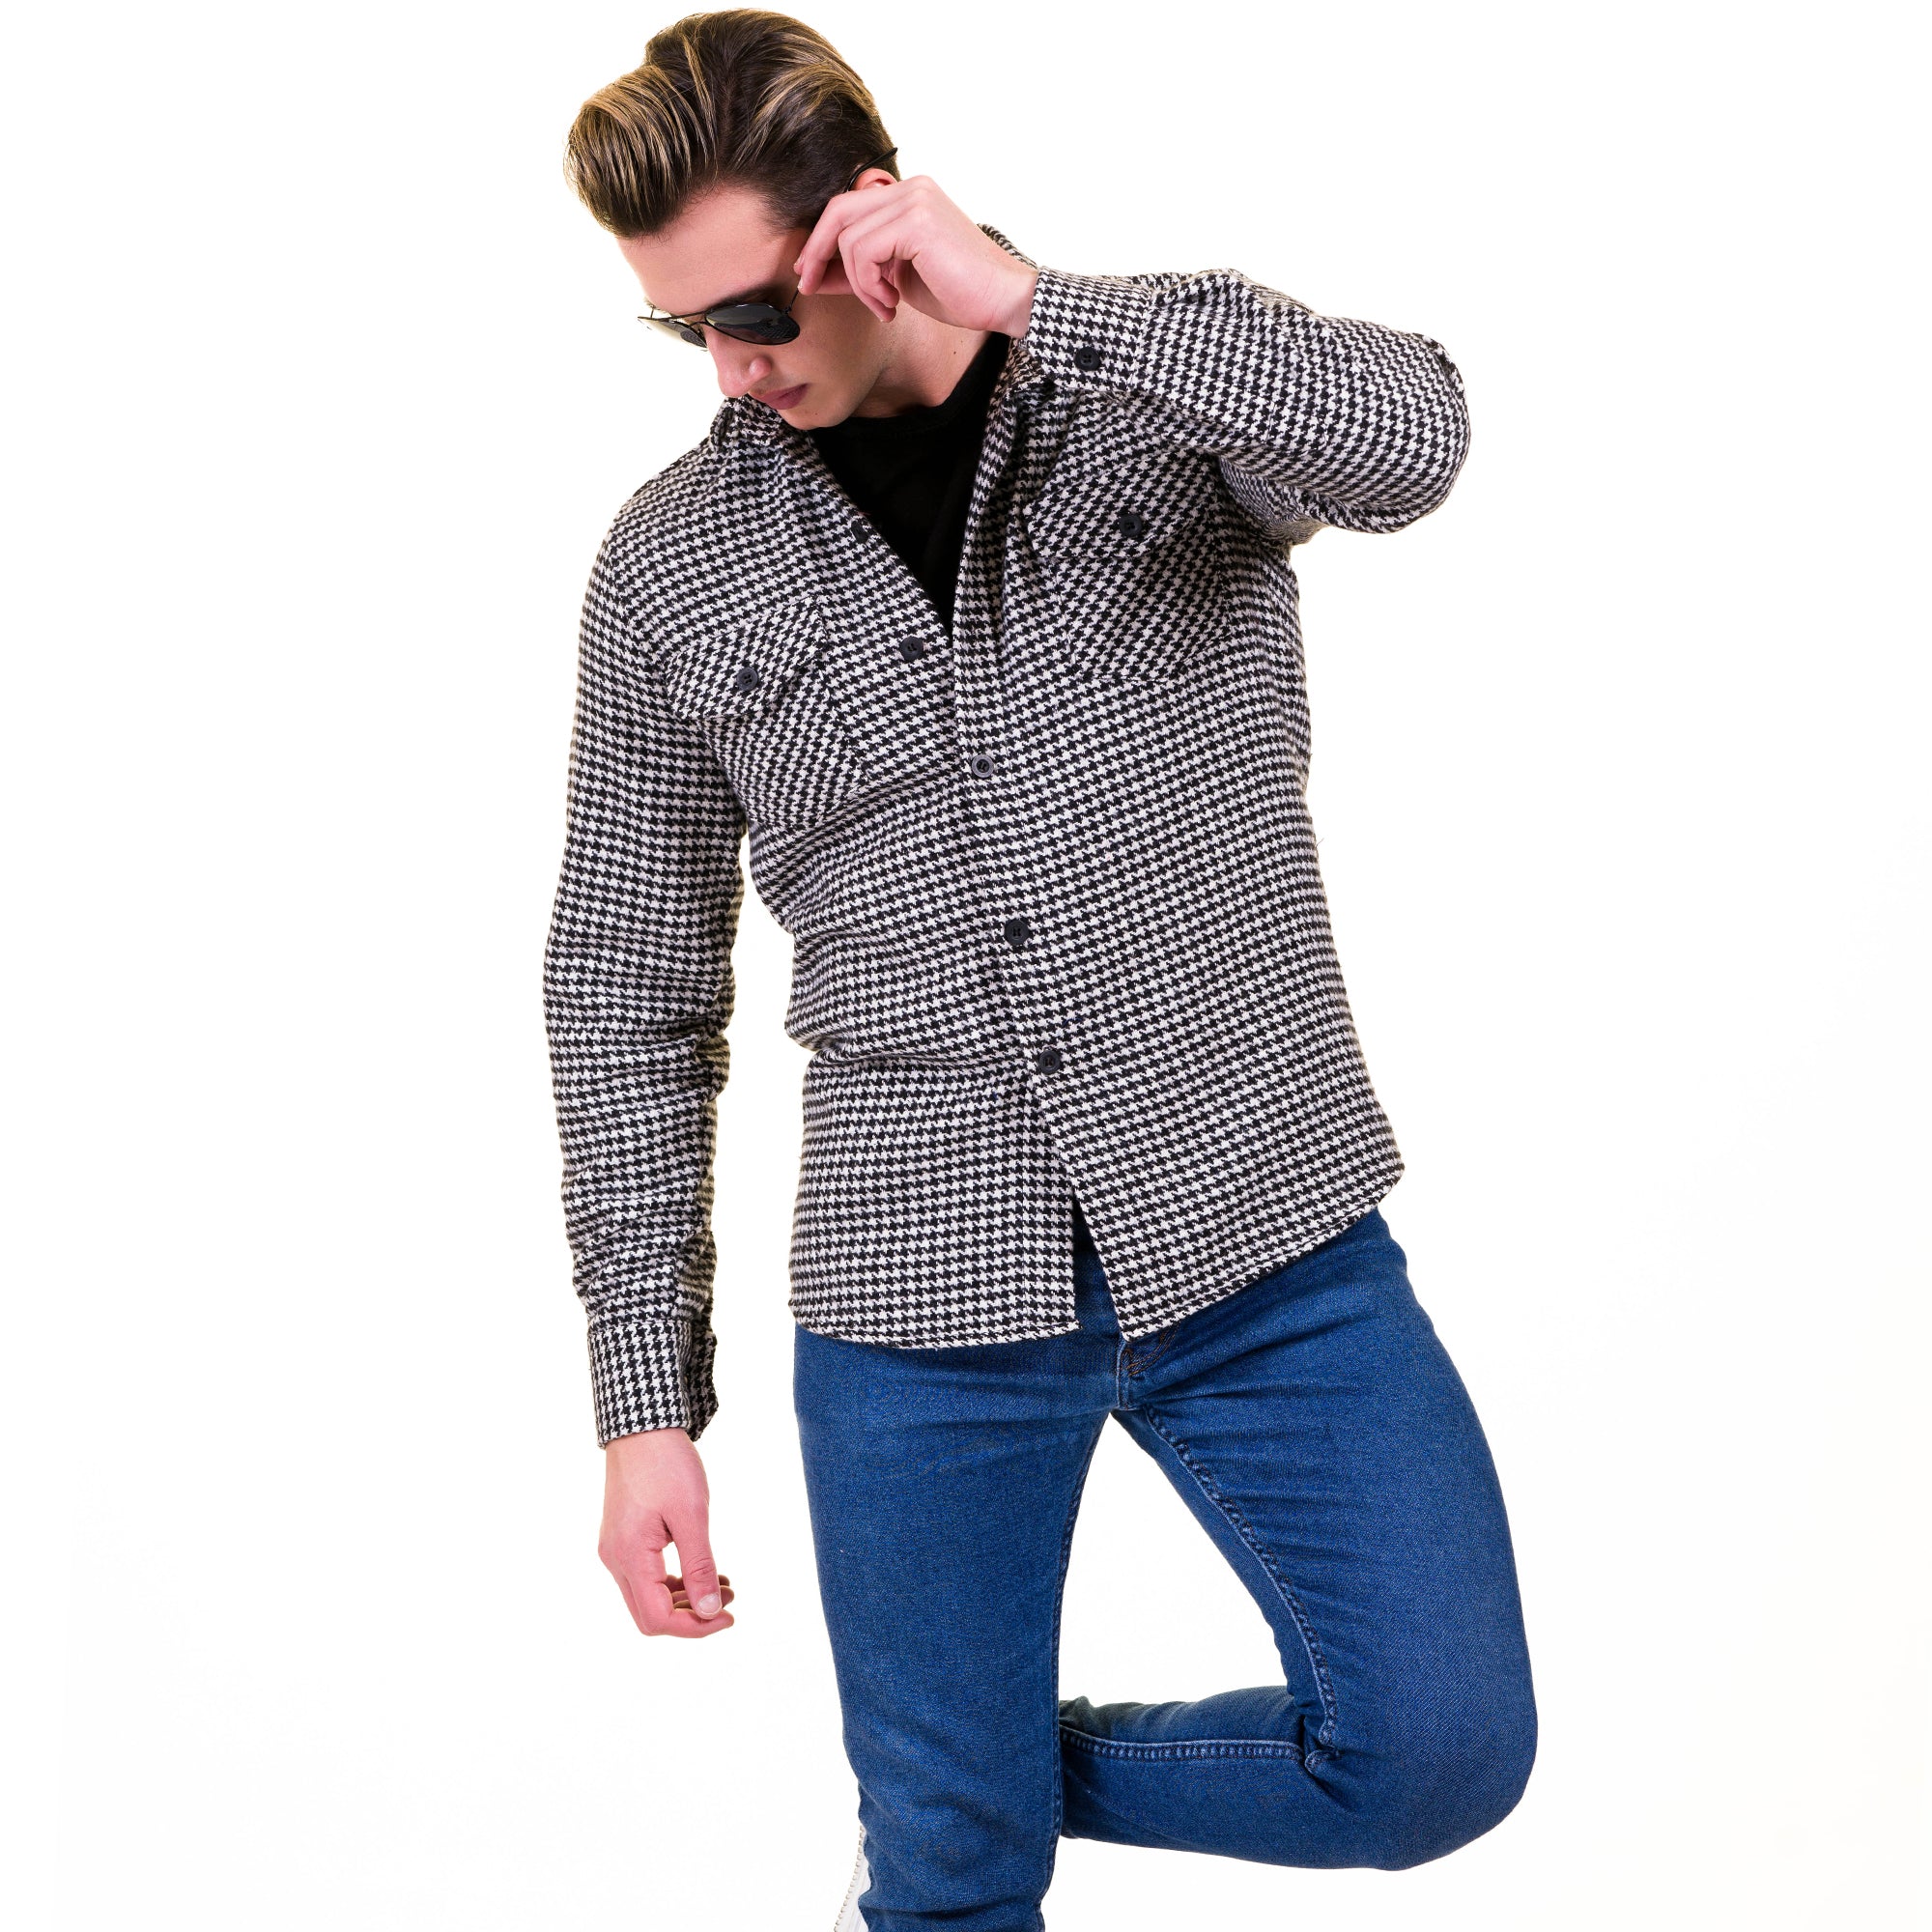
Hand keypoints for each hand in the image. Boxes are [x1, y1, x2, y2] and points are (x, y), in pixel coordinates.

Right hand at [599, 1426, 736, 1638]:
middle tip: (727, 1603)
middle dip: (690, 1617)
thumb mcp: (691, 1515)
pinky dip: (675, 1581)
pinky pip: (647, 1576)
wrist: (642, 1427)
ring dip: (685, 1600)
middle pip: (649, 1616)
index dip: (695, 1627)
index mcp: (629, 1557)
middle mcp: (615, 1559)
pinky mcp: (623, 1538)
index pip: (658, 1619)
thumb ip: (699, 1566)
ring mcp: (616, 1549)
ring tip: (723, 1586)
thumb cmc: (667, 1464)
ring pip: (648, 1598)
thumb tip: (709, 1612)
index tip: (728, 1617)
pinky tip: (703, 1570)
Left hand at [794, 173, 1039, 337]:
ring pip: (849, 238)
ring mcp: (915, 201)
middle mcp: (911, 189)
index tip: (809, 272)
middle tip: (812, 285)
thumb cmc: (960, 292)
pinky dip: (868, 285)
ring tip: (884, 305)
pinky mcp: (916, 222)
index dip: (821, 239)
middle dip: (818, 251)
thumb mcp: (899, 278)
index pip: (848, 207)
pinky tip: (892, 303)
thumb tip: (817, 273)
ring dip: (858, 283)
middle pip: (838, 210)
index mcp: (910, 196)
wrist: (1005, 300)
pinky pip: (864, 252)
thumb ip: (863, 267)